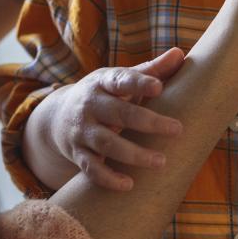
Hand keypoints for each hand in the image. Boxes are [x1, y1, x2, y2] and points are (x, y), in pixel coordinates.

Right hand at [48, 48, 185, 190]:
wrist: (57, 117)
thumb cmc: (102, 95)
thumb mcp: (118, 79)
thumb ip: (150, 70)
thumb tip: (180, 53)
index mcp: (103, 82)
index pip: (121, 80)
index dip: (139, 82)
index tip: (159, 86)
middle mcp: (90, 105)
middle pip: (119, 113)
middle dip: (148, 122)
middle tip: (178, 129)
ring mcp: (82, 131)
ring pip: (107, 143)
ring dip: (134, 154)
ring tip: (161, 161)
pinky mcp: (77, 154)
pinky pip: (91, 168)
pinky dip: (108, 178)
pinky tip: (129, 185)